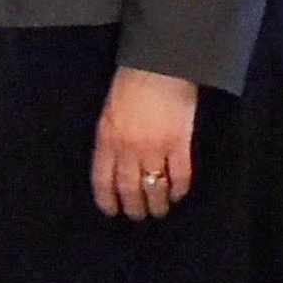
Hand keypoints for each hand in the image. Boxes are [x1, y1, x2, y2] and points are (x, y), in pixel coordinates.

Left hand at [90, 66, 197, 219]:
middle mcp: (128, 148)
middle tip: (137, 216)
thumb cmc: (130, 84)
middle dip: (133, 207)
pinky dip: (179, 190)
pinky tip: (178, 195)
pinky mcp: (180, 145)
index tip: (111, 211)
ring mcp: (155, 148)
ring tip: (158, 211)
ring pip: (155, 188)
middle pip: (129, 188)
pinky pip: (180, 176)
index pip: (102, 179)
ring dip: (157, 204)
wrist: (159, 67)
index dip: (106, 199)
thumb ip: (111, 138)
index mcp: (106, 138)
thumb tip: (115, 163)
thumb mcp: (109, 112)